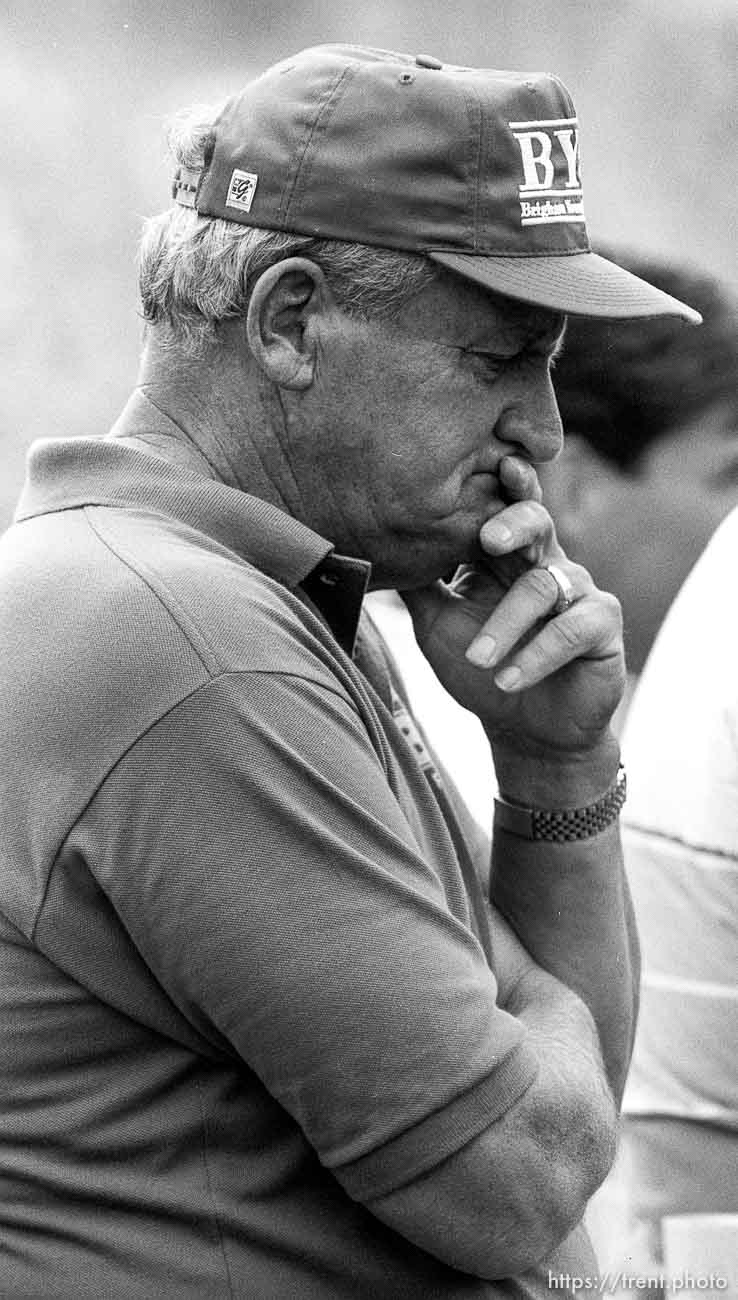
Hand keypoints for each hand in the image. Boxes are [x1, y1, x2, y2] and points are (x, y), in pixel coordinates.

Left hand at [401, 456, 625, 763]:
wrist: (525, 731)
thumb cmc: (481, 671)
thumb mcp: (436, 625)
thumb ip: (417, 585)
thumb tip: (373, 546)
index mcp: (506, 556)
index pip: (502, 509)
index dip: (501, 486)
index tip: (492, 465)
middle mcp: (545, 562)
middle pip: (537, 522)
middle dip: (514, 522)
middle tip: (488, 539)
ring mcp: (579, 591)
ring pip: (543, 586)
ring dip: (507, 626)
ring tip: (478, 660)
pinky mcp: (601, 626)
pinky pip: (571, 629)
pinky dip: (536, 654)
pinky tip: (508, 680)